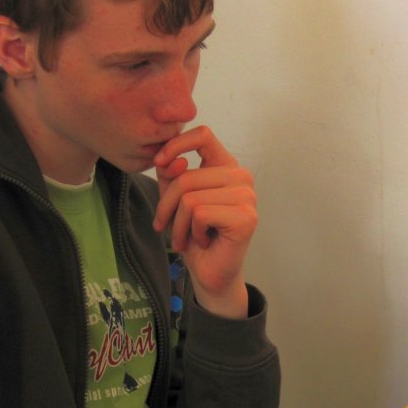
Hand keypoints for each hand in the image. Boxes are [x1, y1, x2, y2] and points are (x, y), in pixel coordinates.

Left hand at [153, 126, 256, 317]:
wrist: (210, 272)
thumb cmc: (195, 235)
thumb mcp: (174, 199)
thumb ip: (171, 175)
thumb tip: (170, 161)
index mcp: (226, 166)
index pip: (203, 135)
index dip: (176, 144)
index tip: (159, 162)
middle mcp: (241, 177)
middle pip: (187, 176)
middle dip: (166, 205)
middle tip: (166, 226)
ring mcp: (247, 196)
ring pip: (190, 198)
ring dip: (178, 224)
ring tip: (186, 236)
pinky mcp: (246, 217)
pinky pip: (200, 214)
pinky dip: (192, 232)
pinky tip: (203, 240)